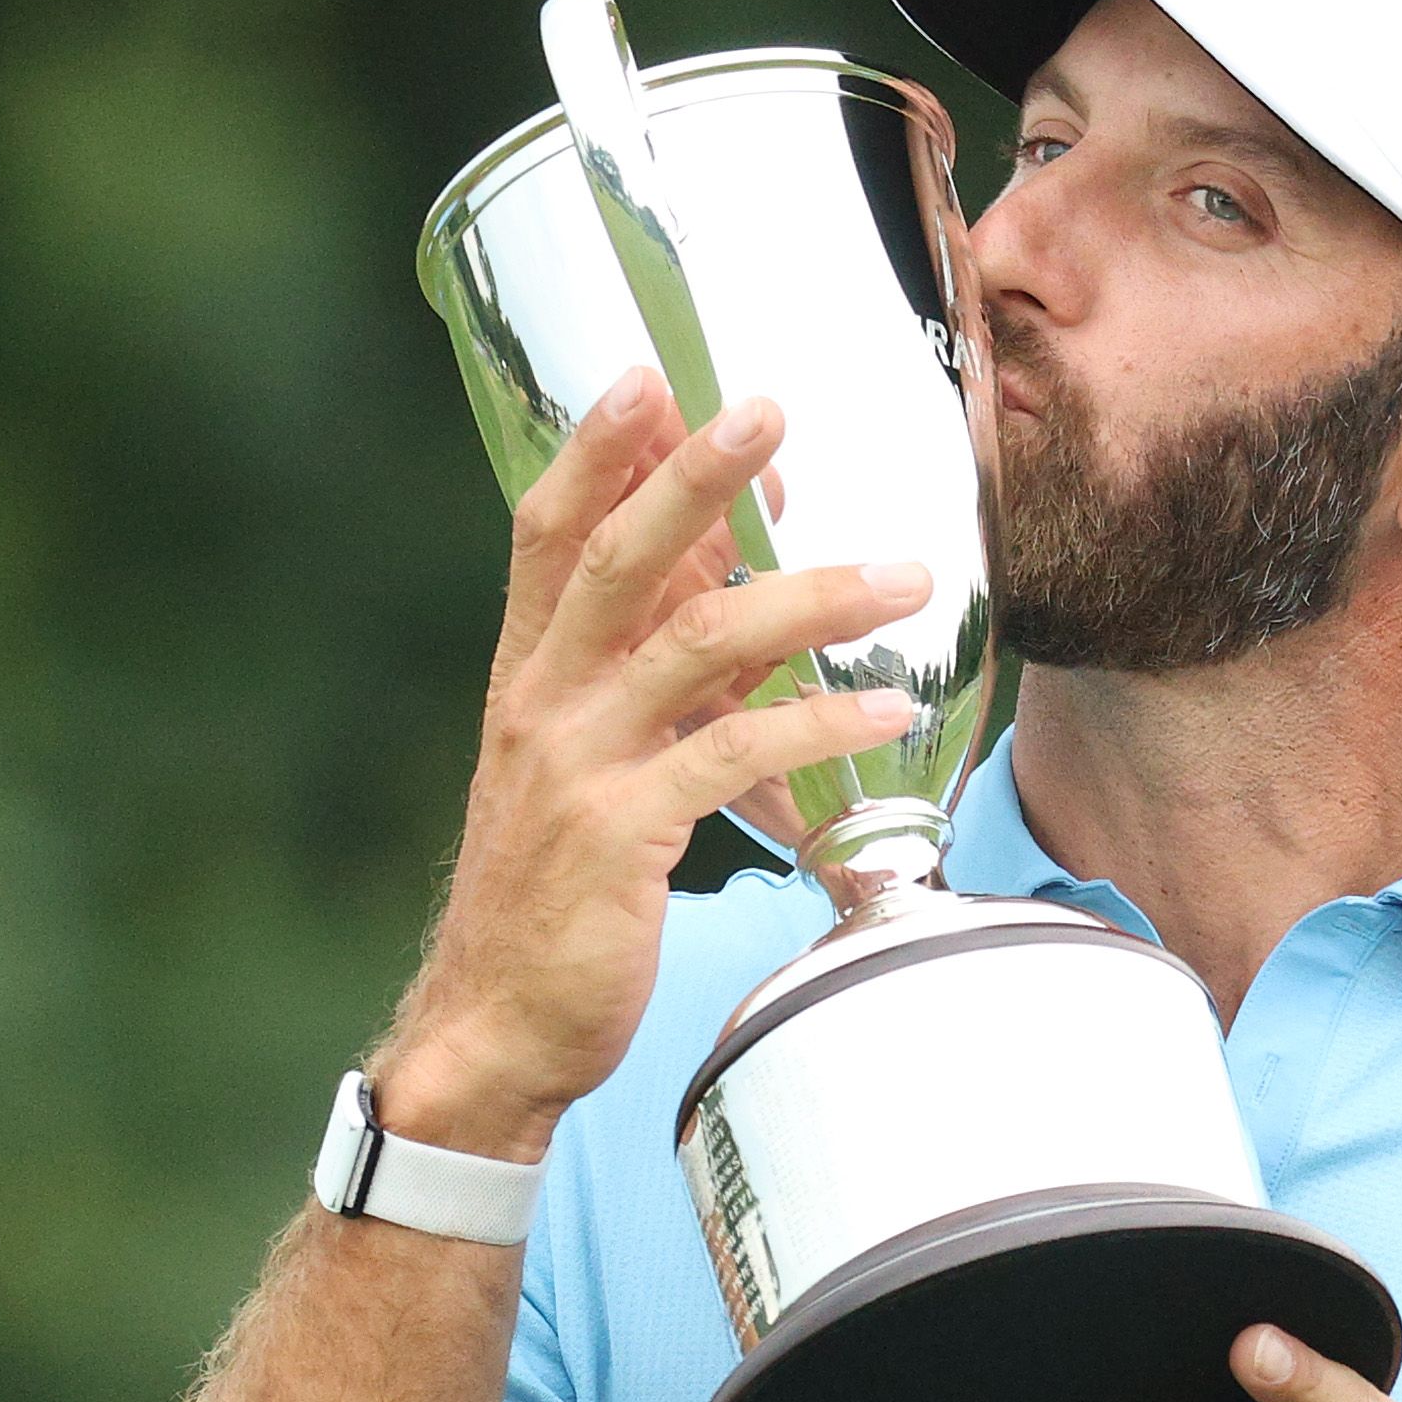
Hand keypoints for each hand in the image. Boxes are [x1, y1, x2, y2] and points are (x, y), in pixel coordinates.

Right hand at [367, 376, 928, 1158]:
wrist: (497, 1025)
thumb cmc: (555, 892)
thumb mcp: (590, 759)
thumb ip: (651, 664)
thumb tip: (732, 564)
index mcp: (527, 677)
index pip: (546, 534)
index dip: (595, 452)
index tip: (652, 376)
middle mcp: (543, 705)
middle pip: (617, 561)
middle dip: (693, 476)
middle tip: (767, 407)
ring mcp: (579, 767)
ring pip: (697, 647)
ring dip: (810, 599)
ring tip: (904, 577)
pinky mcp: (622, 836)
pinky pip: (732, 756)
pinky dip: (818, 728)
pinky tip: (886, 716)